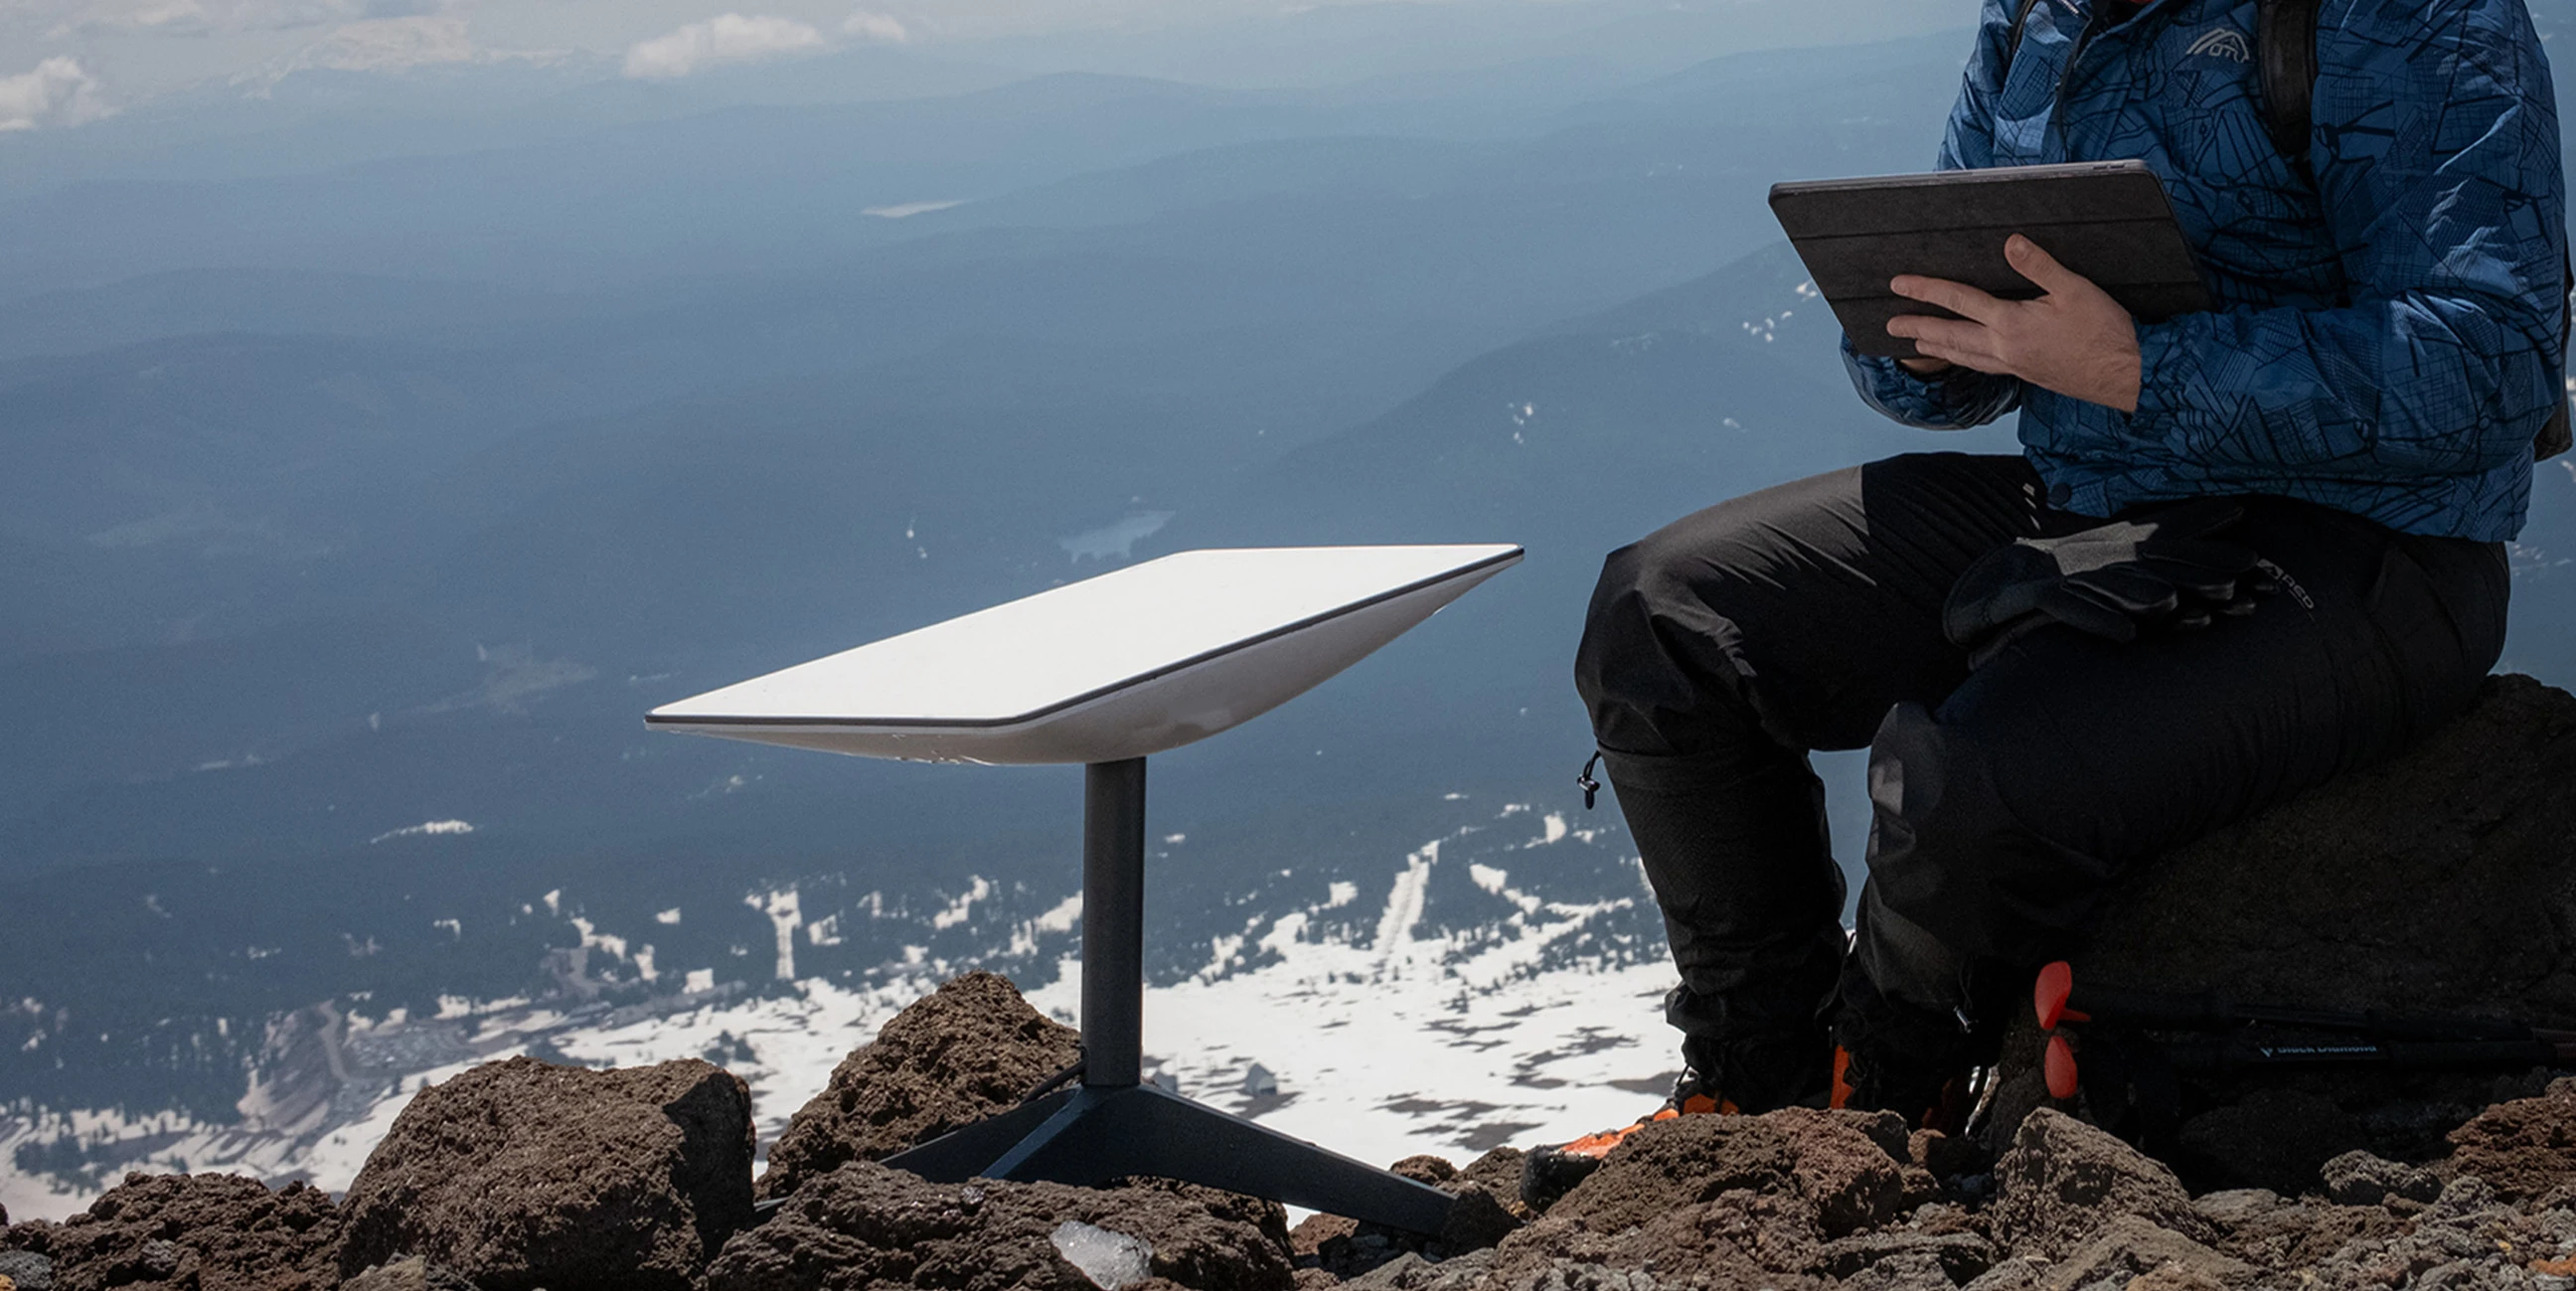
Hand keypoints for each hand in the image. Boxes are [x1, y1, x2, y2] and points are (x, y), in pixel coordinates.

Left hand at [1885, 234, 2141, 411]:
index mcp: (2011, 324)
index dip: (1926, 290)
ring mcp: (2014, 365)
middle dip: (1918, 327)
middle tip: (1890, 324)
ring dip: (1937, 348)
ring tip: (1917, 344)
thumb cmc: (2105, 332)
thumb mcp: (2075, 289)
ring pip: (1964, 356)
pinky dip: (1964, 360)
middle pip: (1950, 336)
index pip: (1959, 301)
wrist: (2126, 375)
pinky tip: (1966, 358)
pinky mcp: (2026, 373)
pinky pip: (1983, 366)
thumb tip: (2011, 243)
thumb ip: (2039, 266)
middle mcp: (2004, 348)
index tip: (1899, 284)